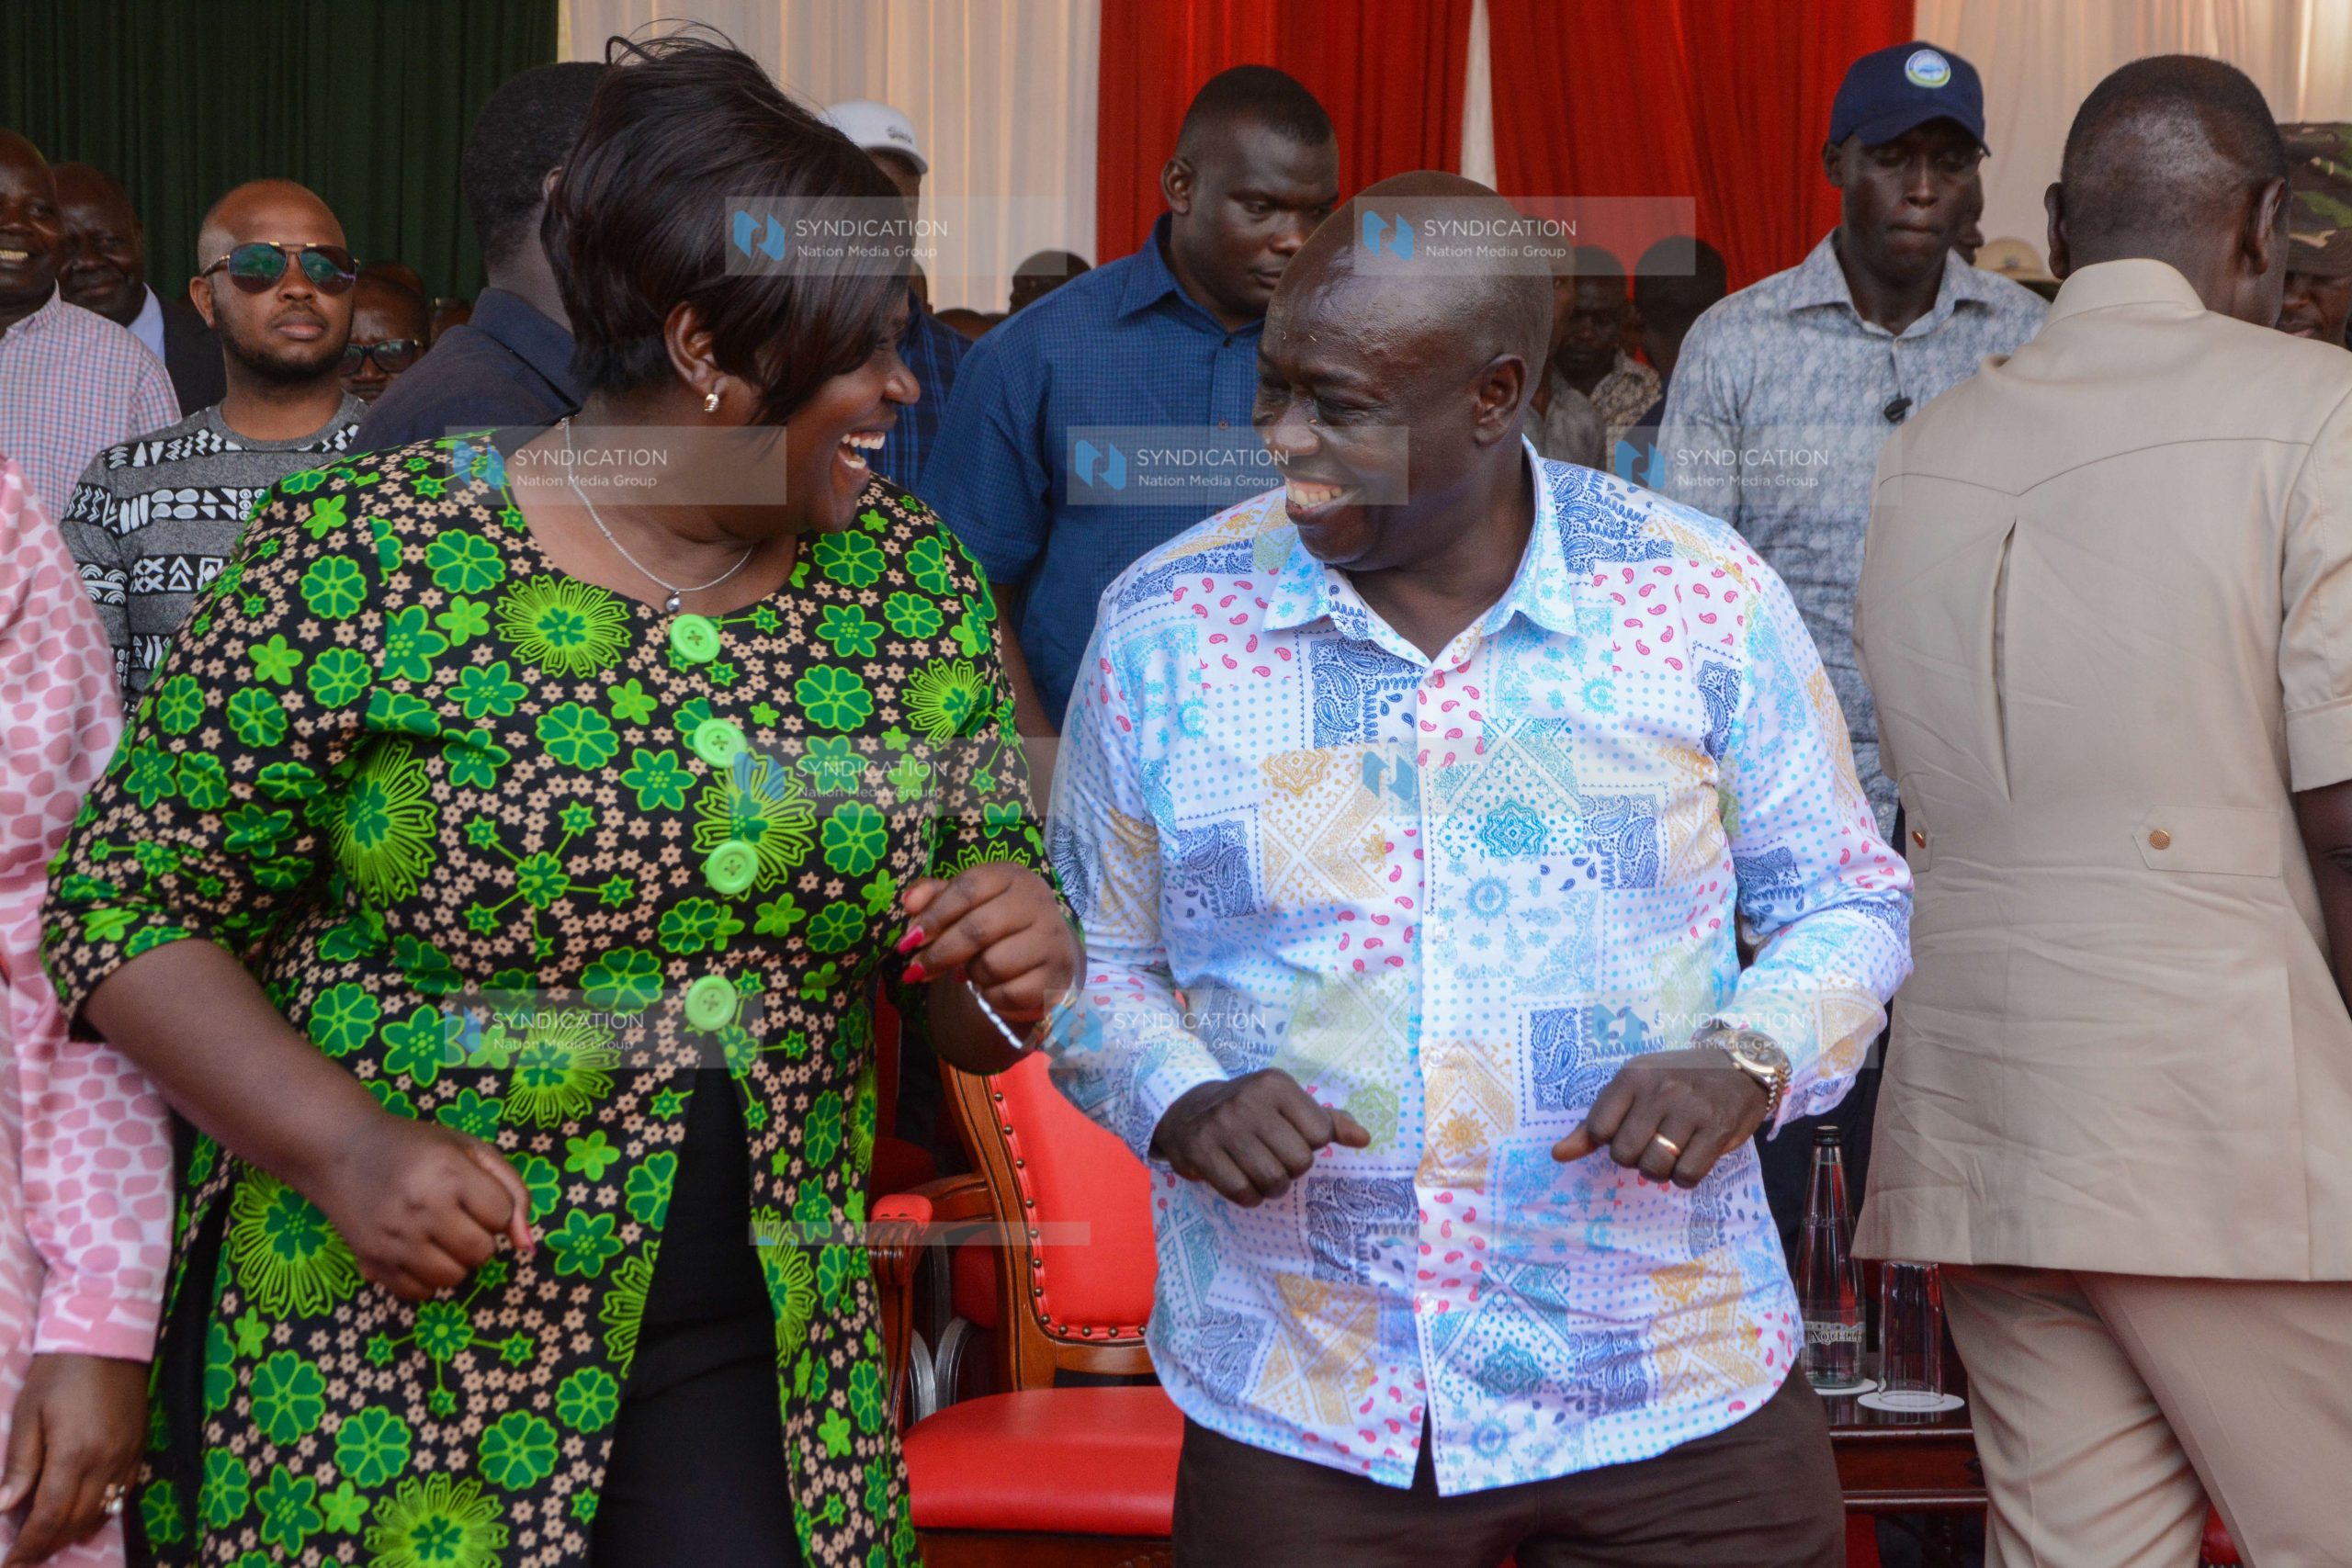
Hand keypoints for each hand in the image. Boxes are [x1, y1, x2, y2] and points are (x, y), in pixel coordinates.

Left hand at [0, 1353, 145, 1565]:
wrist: (107, 1340)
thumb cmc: (59, 1374)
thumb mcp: (28, 1414)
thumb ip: (20, 1463)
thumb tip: (5, 1507)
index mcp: (74, 1455)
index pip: (49, 1517)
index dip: (28, 1546)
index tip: (11, 1563)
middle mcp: (106, 1462)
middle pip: (76, 1521)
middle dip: (48, 1545)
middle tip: (25, 1557)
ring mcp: (127, 1457)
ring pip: (102, 1512)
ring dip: (73, 1533)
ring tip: (49, 1542)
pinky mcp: (139, 1449)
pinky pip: (122, 1494)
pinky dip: (101, 1512)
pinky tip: (83, 1518)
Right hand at [312, 1111, 531, 1300]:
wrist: (344, 1150)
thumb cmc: (418, 1147)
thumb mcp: (471, 1150)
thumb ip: (513, 1191)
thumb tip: (528, 1246)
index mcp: (449, 1174)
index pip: (501, 1216)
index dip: (495, 1208)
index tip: (476, 1195)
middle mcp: (421, 1210)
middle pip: (481, 1253)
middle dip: (480, 1238)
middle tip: (459, 1218)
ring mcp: (394, 1240)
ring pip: (453, 1279)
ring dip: (455, 1261)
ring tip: (439, 1235)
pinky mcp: (372, 1262)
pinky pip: (419, 1293)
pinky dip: (426, 1279)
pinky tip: (417, 1251)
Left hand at [899, 863, 1078, 1026]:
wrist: (1045, 956)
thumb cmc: (996, 925)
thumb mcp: (965, 904)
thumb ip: (934, 898)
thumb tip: (909, 903)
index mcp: (1012, 876)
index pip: (969, 888)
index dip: (934, 915)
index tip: (909, 940)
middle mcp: (1038, 902)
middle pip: (978, 929)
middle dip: (940, 953)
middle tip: (916, 969)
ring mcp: (1051, 940)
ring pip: (992, 964)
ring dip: (971, 974)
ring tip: (974, 970)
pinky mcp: (1055, 977)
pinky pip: (1007, 993)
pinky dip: (991, 995)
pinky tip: (995, 986)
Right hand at [1151, 1070, 1370, 1206]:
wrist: (1186, 1109)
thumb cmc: (1250, 1109)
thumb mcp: (1287, 1103)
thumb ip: (1327, 1120)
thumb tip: (1364, 1139)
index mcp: (1276, 1084)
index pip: (1320, 1134)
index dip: (1309, 1145)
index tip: (1289, 1138)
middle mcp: (1249, 1100)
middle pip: (1299, 1161)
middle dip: (1291, 1169)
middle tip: (1274, 1160)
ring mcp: (1222, 1126)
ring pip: (1272, 1180)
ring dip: (1272, 1188)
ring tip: (1261, 1174)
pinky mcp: (1201, 1151)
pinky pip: (1241, 1192)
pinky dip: (1248, 1197)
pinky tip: (1242, 1183)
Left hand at [1551, 1047, 1768, 1187]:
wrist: (1739, 1067)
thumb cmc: (1677, 1080)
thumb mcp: (1633, 1089)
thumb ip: (1594, 1123)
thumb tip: (1558, 1154)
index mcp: (1632, 1076)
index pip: (1597, 1129)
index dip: (1610, 1141)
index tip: (1628, 1132)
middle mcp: (1660, 1090)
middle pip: (1624, 1154)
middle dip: (1635, 1159)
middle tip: (1653, 1145)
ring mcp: (1690, 1109)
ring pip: (1655, 1167)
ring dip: (1661, 1172)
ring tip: (1672, 1153)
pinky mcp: (1718, 1129)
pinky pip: (1687, 1175)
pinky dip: (1686, 1177)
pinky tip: (1692, 1157)